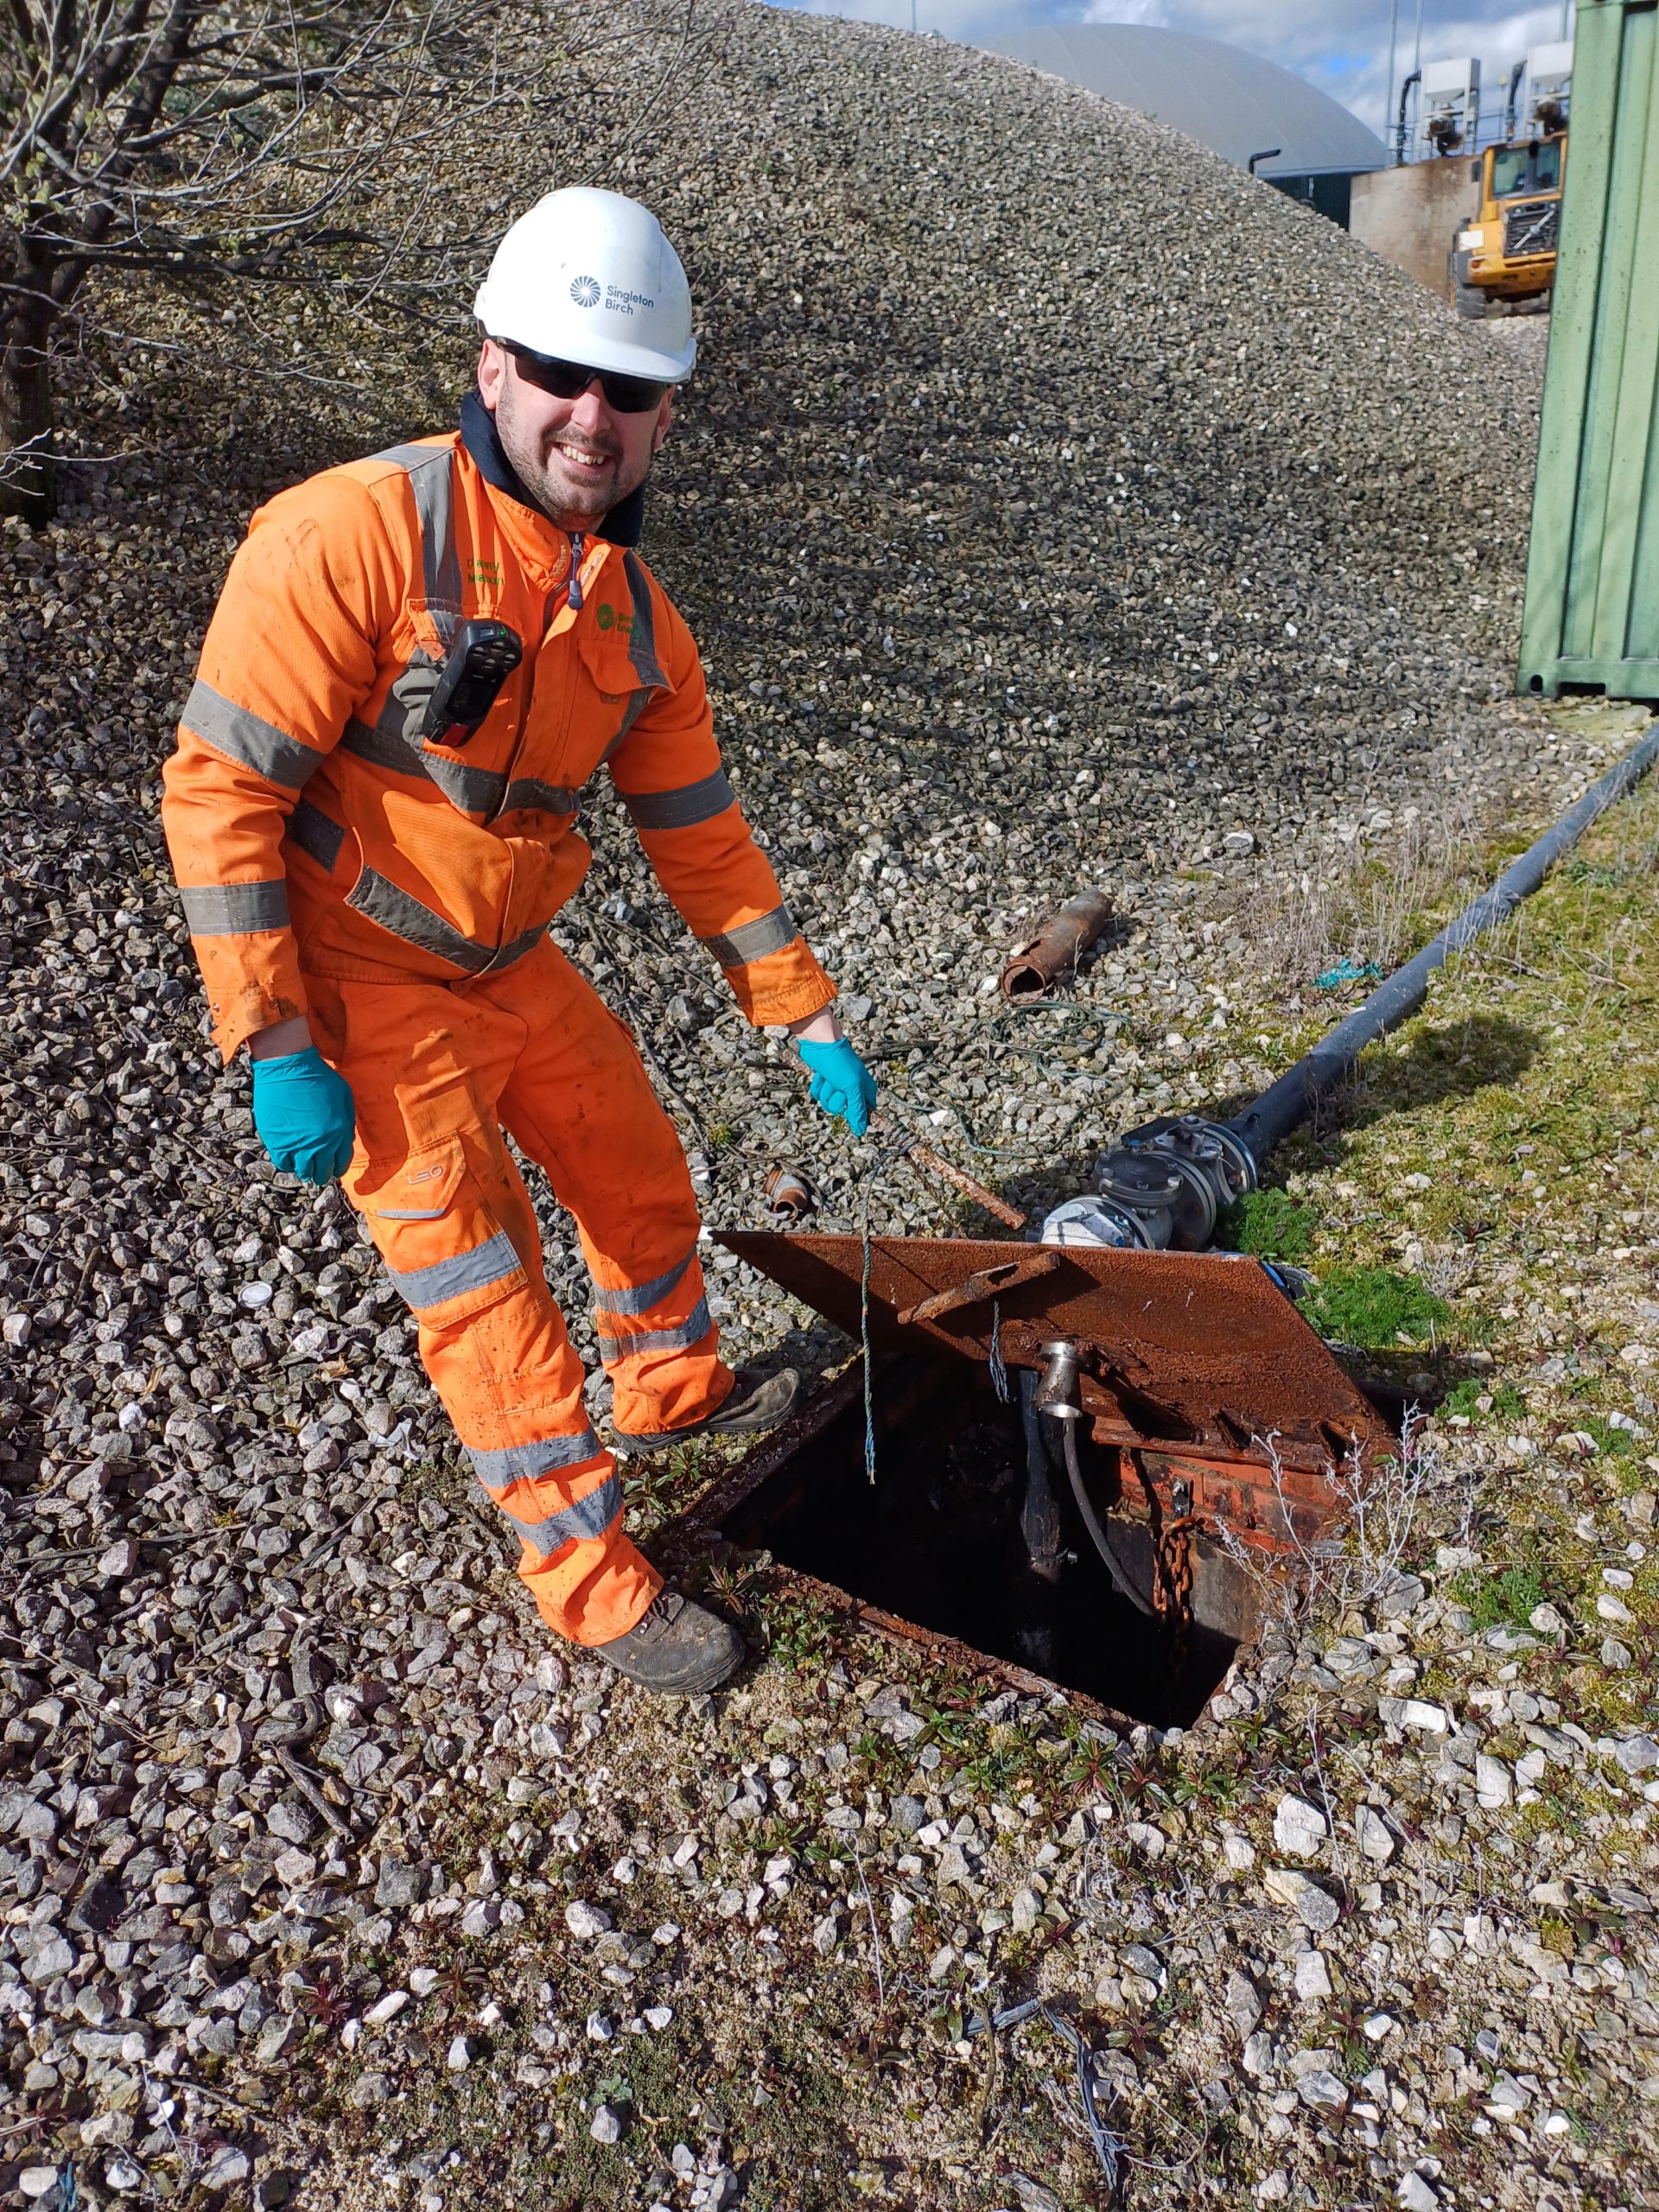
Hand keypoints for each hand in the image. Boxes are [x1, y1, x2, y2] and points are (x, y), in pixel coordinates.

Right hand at [251, 1047, 355, 1183]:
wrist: (287, 1067)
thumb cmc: (317, 1077)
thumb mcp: (343, 1095)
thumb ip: (347, 1120)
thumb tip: (345, 1140)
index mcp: (338, 1132)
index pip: (341, 1161)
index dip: (337, 1168)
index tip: (334, 1169)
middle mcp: (320, 1143)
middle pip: (323, 1171)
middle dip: (322, 1173)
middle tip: (319, 1172)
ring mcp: (297, 1144)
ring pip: (303, 1171)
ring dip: (305, 1172)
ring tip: (304, 1168)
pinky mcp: (277, 1142)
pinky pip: (283, 1164)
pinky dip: (287, 1165)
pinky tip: (290, 1160)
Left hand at [796, 1037, 876, 1137]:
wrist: (821, 1043)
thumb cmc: (840, 1062)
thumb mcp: (852, 1087)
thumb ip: (856, 1110)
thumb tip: (861, 1130)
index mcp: (866, 1089)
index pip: (865, 1112)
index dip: (857, 1113)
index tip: (850, 1105)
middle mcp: (853, 1089)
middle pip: (843, 1110)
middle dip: (836, 1098)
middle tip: (838, 1085)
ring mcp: (838, 1086)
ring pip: (829, 1103)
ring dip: (826, 1091)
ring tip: (829, 1077)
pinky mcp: (825, 1082)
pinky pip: (818, 1095)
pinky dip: (818, 1085)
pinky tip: (822, 1074)